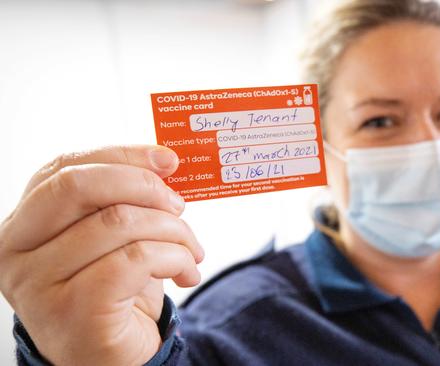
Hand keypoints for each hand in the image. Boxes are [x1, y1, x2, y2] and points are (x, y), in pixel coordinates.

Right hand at [0, 145, 203, 365]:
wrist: (112, 356)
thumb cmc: (116, 291)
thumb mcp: (114, 237)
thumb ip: (124, 199)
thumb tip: (164, 161)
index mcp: (23, 224)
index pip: (64, 168)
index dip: (121, 155)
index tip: (167, 160)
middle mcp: (17, 251)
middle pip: (80, 186)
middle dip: (143, 185)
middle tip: (178, 205)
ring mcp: (39, 284)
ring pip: (119, 222)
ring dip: (174, 231)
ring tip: (190, 250)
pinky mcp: (75, 309)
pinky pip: (136, 259)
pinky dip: (175, 258)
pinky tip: (186, 273)